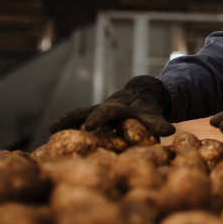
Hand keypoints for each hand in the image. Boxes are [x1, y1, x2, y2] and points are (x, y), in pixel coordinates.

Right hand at [49, 75, 174, 135]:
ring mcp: (100, 110)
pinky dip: (67, 123)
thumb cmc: (150, 107)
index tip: (90, 126)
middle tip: (66, 127)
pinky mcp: (95, 114)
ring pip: (81, 113)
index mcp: (123, 108)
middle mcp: (109, 107)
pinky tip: (52, 132)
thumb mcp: (154, 115)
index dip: (101, 119)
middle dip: (79, 118)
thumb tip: (170, 131)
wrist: (143, 91)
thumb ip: (159, 123)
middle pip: (93, 111)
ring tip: (52, 128)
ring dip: (67, 120)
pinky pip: (78, 118)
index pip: (111, 113)